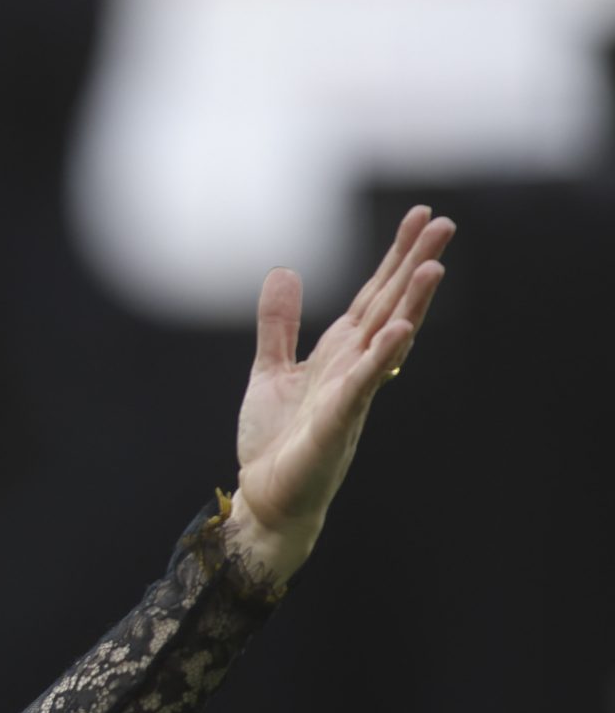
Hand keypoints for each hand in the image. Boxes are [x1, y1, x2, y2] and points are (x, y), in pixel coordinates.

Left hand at [227, 206, 453, 579]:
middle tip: (445, 223)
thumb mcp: (271, 370)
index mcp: (340, 353)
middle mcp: (354, 367)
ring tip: (433, 266)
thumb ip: (280, 325)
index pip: (374, 295)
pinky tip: (398, 330)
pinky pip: (363, 385)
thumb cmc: (277, 440)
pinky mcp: (337, 422)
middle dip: (415, 266)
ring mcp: (350, 393)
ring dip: (411, 305)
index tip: (421, 216)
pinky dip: (380, 358)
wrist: (266, 496)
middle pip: (390, 307)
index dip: (395, 256)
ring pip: (386, 341)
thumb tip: (286, 270)